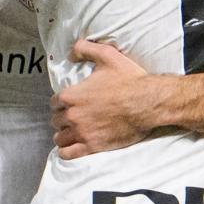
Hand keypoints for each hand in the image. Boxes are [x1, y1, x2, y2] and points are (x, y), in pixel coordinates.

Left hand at [51, 39, 162, 158]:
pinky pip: (69, 153)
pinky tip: (70, 149)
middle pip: (56, 120)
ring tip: (69, 134)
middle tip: (71, 119)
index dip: (61, 103)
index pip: (54, 102)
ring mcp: (82, 132)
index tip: (69, 104)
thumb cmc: (130, 79)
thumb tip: (71, 53)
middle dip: (62, 119)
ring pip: (60, 138)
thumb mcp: (107, 55)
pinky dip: (67, 152)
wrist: (149, 102)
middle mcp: (73, 115)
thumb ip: (85, 49)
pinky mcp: (93, 146)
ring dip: (63, 135)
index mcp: (72, 95)